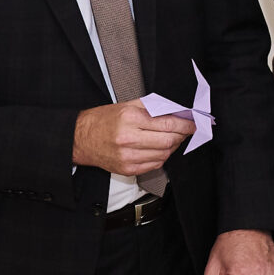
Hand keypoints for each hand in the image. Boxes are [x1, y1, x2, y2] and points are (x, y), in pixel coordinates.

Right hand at [73, 100, 196, 173]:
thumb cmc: (103, 120)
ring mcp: (128, 156)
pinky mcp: (127, 169)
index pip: (167, 123)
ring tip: (169, 138)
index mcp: (130, 118)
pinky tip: (157, 149)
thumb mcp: (126, 106)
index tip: (193, 124)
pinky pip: (155, 164)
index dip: (185, 124)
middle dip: (181, 136)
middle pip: (168, 141)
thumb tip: (176, 110)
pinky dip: (161, 156)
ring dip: (172, 146)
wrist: (80, 139)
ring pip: (164, 154)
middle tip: (185, 131)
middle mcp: (129, 138)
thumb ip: (152, 107)